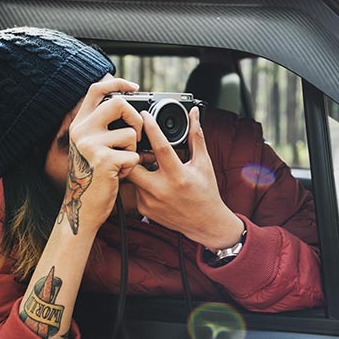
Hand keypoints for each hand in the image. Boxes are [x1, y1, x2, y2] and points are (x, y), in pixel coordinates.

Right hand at [58, 76, 143, 234]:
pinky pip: (134, 156)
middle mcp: (82, 130)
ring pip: (130, 134)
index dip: (118, 82)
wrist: (83, 208)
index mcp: (80, 124)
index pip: (96, 90)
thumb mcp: (94, 147)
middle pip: (118, 103)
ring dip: (133, 151)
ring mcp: (91, 145)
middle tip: (136, 136)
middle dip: (136, 119)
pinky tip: (119, 175)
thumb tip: (139, 112)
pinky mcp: (104, 160)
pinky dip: (132, 167)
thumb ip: (108, 127)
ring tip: (121, 164)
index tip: (135, 87)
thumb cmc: (95, 177)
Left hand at [127, 107, 243, 248]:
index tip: (144, 116)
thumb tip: (194, 114)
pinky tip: (152, 181)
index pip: (160, 147)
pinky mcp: (144, 210)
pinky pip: (135, 190)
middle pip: (133, 164)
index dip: (151, 129)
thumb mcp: (203, 163)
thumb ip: (196, 137)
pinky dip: (141, 182)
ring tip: (149, 164)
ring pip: (132, 177)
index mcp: (178, 175)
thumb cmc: (206, 192)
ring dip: (137, 167)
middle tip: (139, 146)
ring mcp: (150, 202)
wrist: (205, 223)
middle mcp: (161, 190)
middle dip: (133, 152)